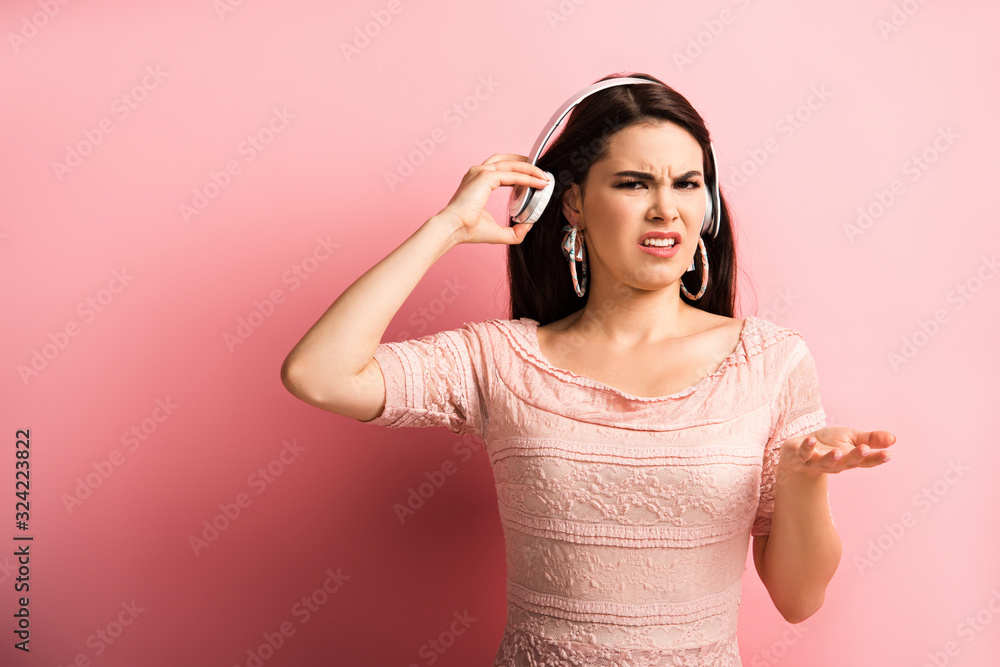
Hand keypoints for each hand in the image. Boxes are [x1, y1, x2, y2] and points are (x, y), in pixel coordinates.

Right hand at [436, 154, 550, 245]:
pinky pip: (512, 174)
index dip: (519, 171)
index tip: (534, 177)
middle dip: (526, 163)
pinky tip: (538, 183)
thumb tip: (528, 226)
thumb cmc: (467, 230)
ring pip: (511, 165)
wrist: (454, 229)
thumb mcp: (497, 232)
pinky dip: (527, 177)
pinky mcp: (485, 176)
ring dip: (530, 169)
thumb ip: (513, 231)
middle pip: (507, 160)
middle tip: (542, 172)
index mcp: (478, 181)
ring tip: (544, 177)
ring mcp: (480, 172)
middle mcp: (478, 172)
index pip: (501, 168)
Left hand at [779, 426, 895, 479]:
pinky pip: (802, 454)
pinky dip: (806, 448)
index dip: (876, 459)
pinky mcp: (798, 457)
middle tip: (865, 449)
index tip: (889, 454)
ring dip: (831, 458)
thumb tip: (894, 439)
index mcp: (848, 459)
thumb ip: (870, 439)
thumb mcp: (850, 438)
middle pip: (847, 463)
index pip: (865, 461)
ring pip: (825, 463)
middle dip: (856, 457)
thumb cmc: (827, 445)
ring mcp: (815, 462)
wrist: (797, 452)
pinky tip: (810, 440)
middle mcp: (834, 464)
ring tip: (838, 451)